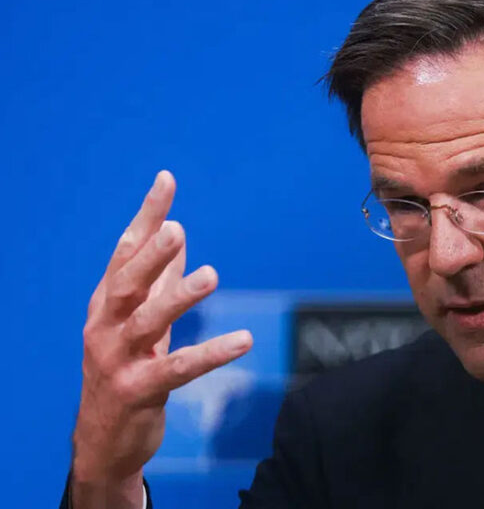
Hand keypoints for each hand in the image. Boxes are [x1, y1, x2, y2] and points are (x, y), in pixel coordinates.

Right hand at [71, 171, 252, 507]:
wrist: (102, 441)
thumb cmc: (124, 369)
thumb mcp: (138, 320)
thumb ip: (157, 279)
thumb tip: (176, 233)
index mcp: (106, 304)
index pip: (124, 252)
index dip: (146, 217)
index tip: (166, 181)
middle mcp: (105, 327)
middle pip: (126, 284)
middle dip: (151, 255)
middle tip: (177, 229)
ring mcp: (118, 360)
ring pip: (147, 323)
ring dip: (178, 297)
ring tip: (211, 275)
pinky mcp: (138, 391)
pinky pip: (178, 369)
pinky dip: (211, 353)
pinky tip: (243, 340)